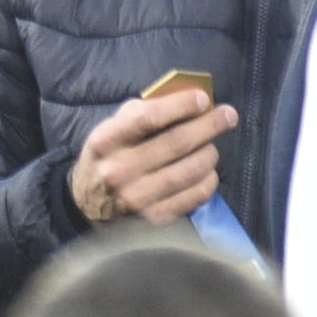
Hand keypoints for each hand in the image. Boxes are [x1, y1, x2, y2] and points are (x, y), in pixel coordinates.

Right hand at [68, 90, 236, 226]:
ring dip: (209, 153)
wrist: (87, 205)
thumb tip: (187, 102)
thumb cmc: (108, 157)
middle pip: (176, 142)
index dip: (180, 106)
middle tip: (228, 115)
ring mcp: (136, 197)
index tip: (203, 99)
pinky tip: (207, 171)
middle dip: (209, 125)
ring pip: (190, 169)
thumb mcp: (112, 129)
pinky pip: (195, 195)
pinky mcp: (153, 218)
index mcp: (106, 141)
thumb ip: (142, 113)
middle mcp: (119, 170)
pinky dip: (208, 179)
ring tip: (211, 146)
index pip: (148, 118)